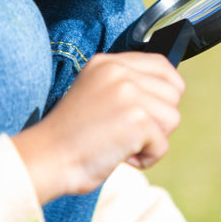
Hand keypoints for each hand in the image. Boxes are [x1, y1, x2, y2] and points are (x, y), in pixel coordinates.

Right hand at [12, 52, 183, 202]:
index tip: (153, 111)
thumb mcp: (96, 93)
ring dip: (153, 140)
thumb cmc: (71, 136)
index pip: (162, 65)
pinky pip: (162, 145)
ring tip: (122, 145)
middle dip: (159, 119)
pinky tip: (121, 157)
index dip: (167, 90)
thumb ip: (127, 86)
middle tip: (129, 132)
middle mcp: (119, 72)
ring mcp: (129, 94)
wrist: (47, 158)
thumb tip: (170, 91)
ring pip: (172, 118)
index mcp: (107, 63)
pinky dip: (147, 159)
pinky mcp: (136, 120)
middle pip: (173, 93)